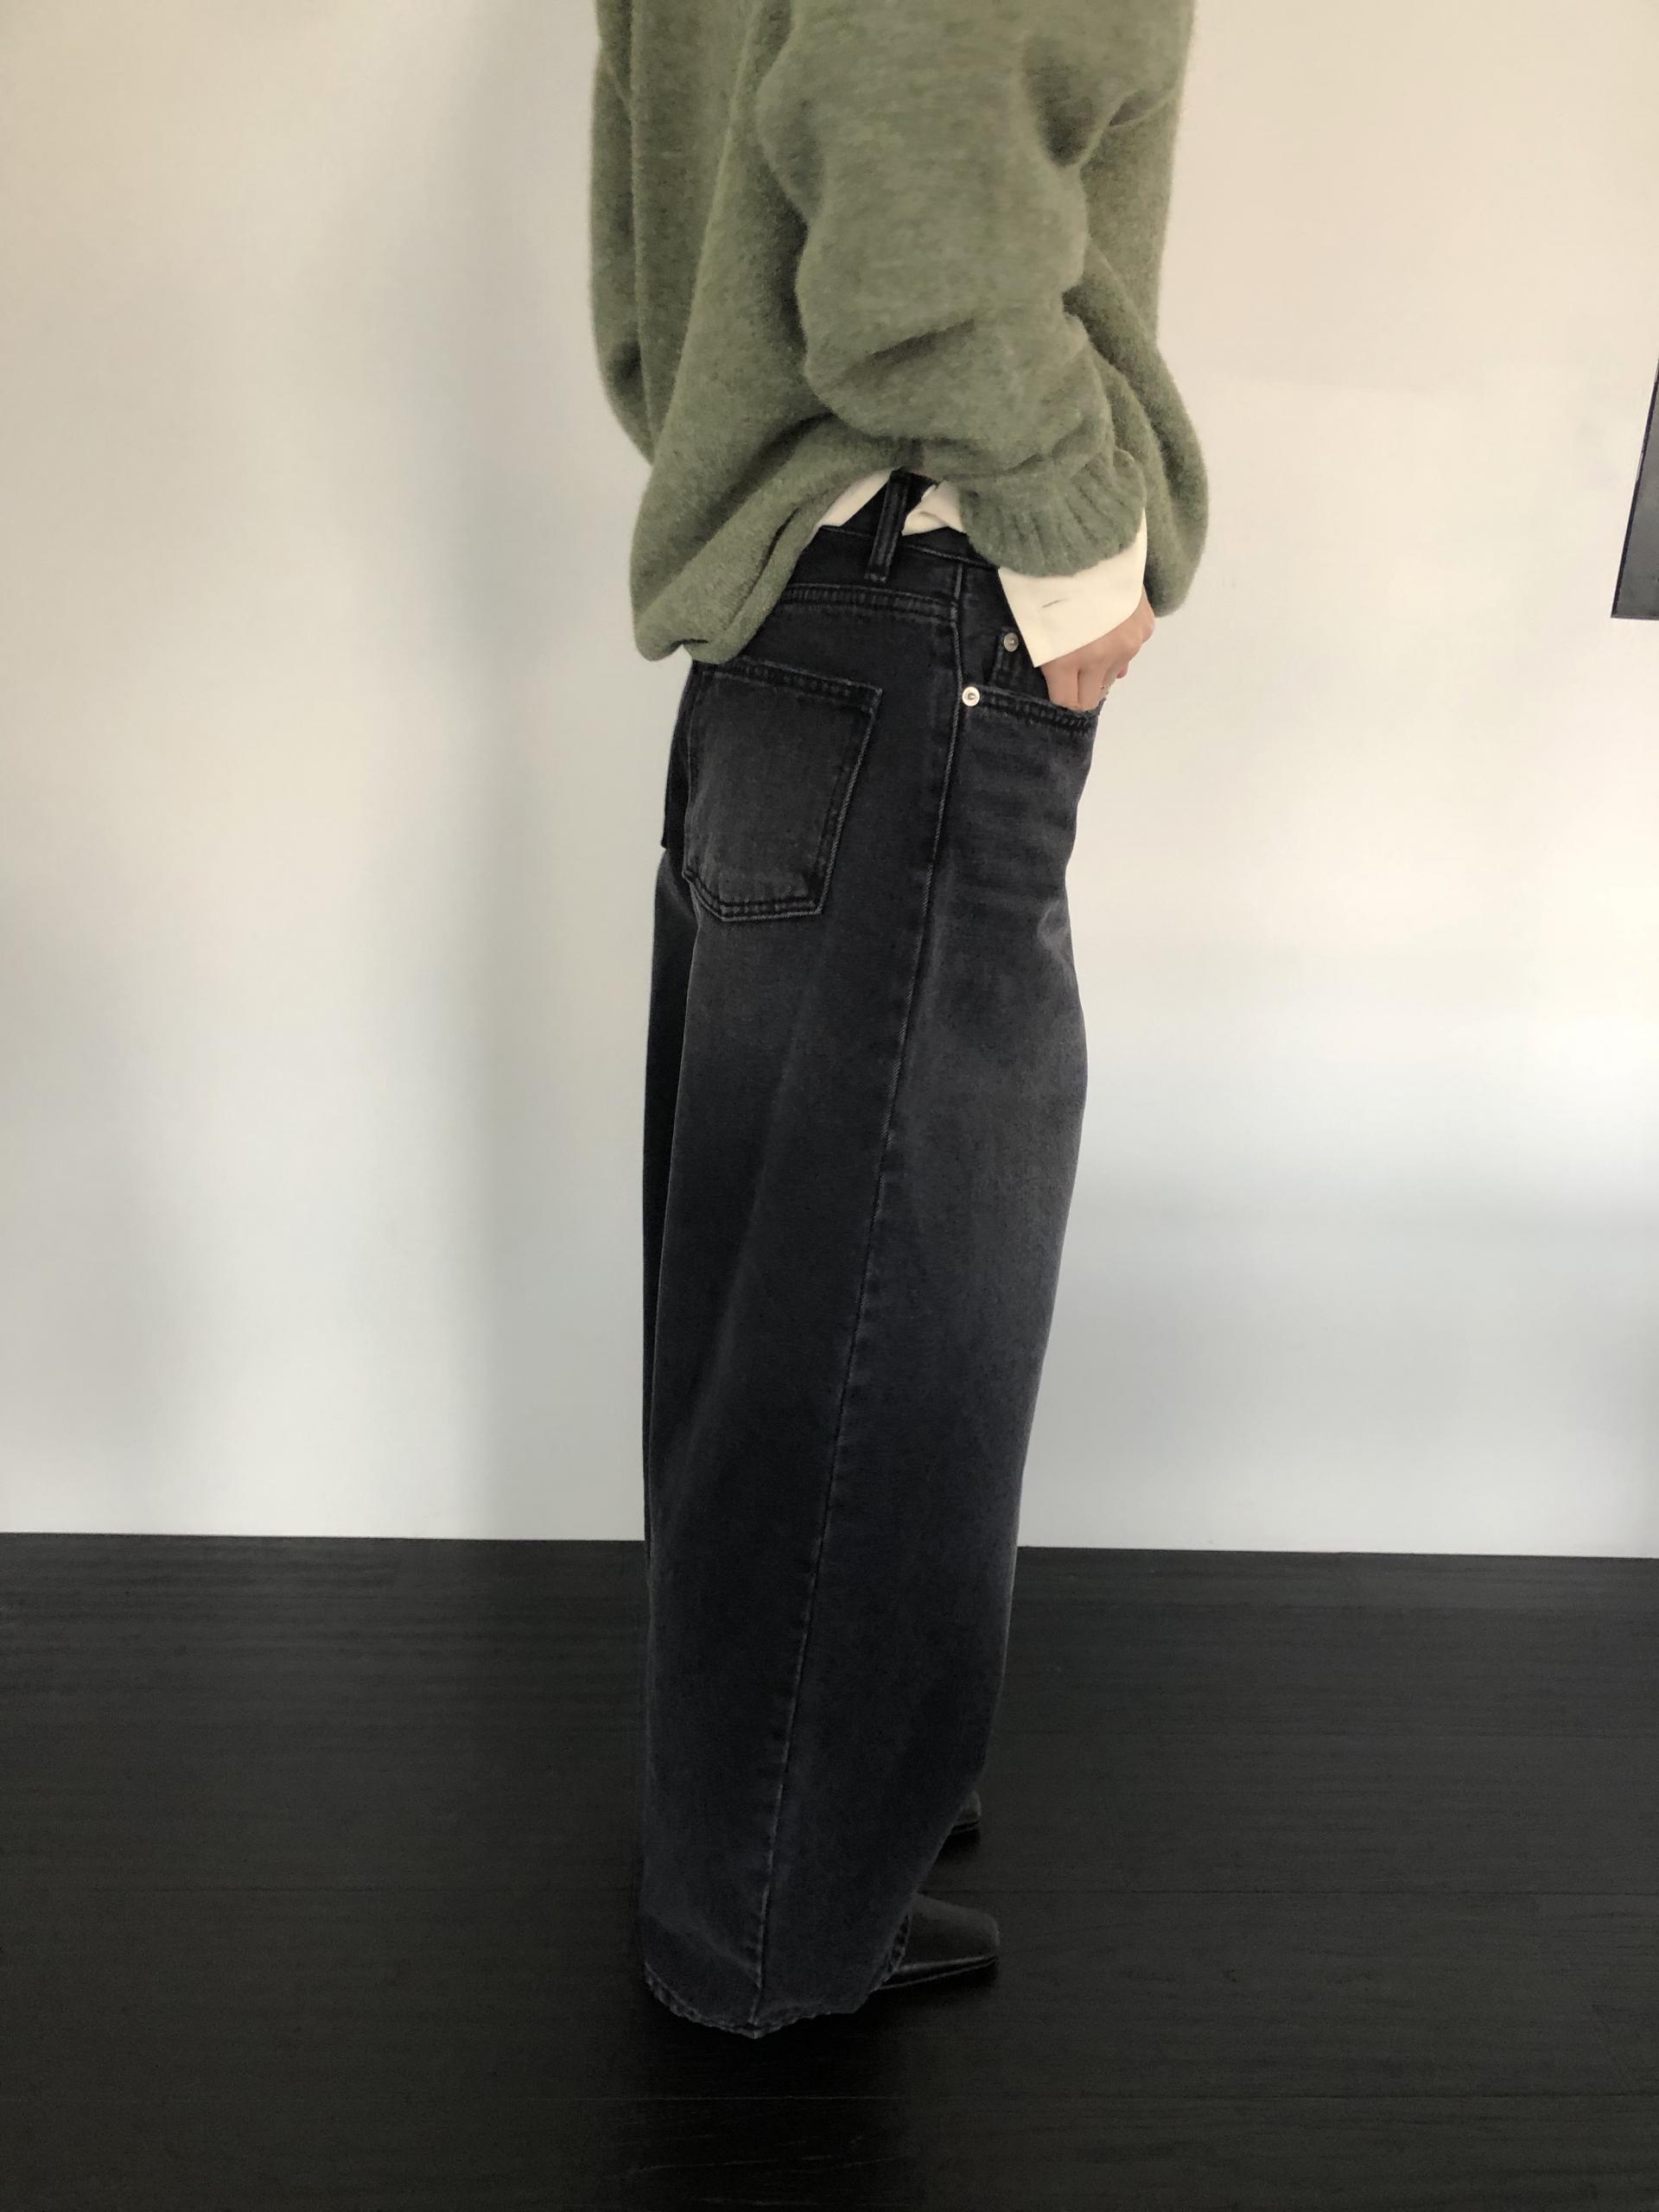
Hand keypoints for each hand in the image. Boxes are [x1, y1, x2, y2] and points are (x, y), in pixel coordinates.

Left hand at [1038, 588, 1154, 709]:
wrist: (1084, 538)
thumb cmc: (1045, 580)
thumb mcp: (1033, 624)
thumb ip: (1050, 658)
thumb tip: (1076, 680)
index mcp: (1066, 662)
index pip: (1070, 702)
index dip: (1061, 694)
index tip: (1056, 681)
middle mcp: (1101, 660)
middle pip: (1095, 693)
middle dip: (1082, 683)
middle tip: (1074, 659)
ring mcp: (1127, 644)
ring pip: (1115, 671)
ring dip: (1103, 661)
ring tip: (1092, 633)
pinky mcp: (1145, 625)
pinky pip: (1132, 647)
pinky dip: (1121, 640)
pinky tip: (1111, 618)